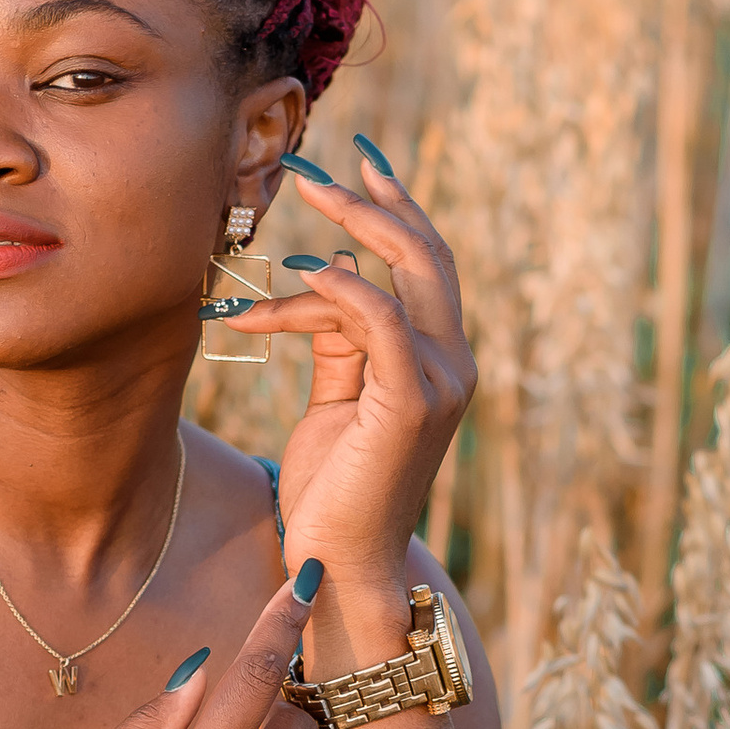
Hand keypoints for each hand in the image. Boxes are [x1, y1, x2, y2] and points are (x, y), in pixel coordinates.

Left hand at [218, 137, 473, 602]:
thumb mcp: (336, 400)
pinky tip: (299, 277)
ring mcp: (439, 384)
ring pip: (397, 282)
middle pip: (426, 257)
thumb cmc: (333, 490)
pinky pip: (382, 321)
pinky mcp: (410, 404)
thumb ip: (342, 341)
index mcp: (440, 361)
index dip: (397, 210)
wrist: (340, 562)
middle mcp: (452, 365)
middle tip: (313, 172)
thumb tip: (334, 276)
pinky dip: (344, 290)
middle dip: (370, 206)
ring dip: (333, 248)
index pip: (428, 266)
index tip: (360, 166)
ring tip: (276, 238)